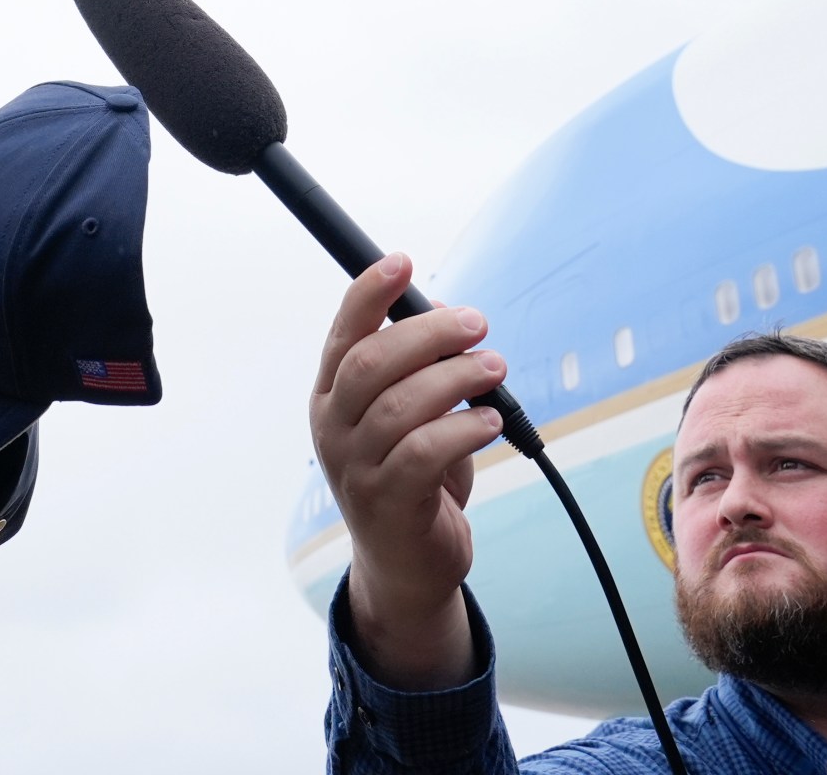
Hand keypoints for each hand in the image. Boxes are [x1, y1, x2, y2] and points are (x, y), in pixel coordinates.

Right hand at [309, 252, 506, 690]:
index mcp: (332, 396)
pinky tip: (489, 422)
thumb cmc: (411, 477)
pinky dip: (462, 430)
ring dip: (455, 378)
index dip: (369, 293)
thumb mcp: (409, 416)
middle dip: (428, 334)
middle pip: (371, 363)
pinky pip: (424, 454)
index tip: (404, 262)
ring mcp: (354, 468)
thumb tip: (450, 315)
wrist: (406, 565)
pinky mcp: (387, 503)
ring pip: (400, 406)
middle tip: (478, 324)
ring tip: (494, 370)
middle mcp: (333, 428)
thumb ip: (419, 370)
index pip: (343, 334)